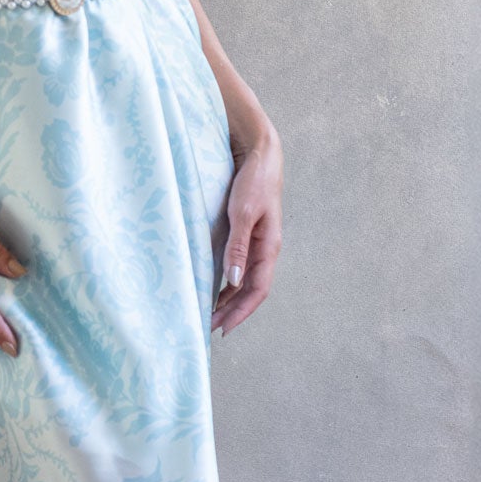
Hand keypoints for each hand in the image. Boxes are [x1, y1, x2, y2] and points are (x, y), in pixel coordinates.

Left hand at [212, 129, 282, 337]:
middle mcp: (265, 249)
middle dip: (233, 310)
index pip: (258, 290)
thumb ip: (238, 246)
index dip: (242, 311)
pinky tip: (215, 287)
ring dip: (229, 298)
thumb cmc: (254, 181)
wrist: (260, 153)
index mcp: (269, 247)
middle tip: (210, 328)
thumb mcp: (244, 213)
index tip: (224, 328)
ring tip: (210, 314)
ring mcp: (258, 241)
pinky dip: (228, 281)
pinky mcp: (248, 233)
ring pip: (244, 279)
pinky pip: (239, 265)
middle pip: (251, 289)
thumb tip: (232, 281)